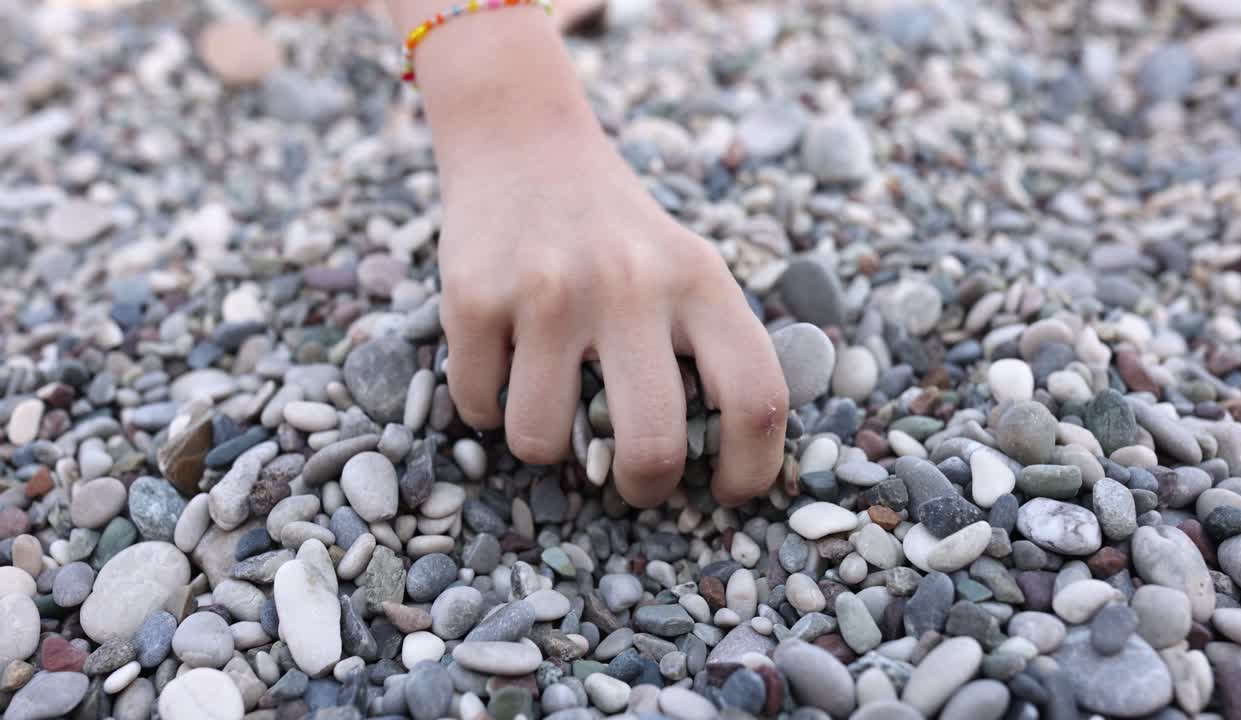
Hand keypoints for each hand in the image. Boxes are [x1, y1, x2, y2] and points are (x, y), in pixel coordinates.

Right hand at [438, 132, 787, 507]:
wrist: (523, 143)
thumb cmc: (618, 233)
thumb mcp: (688, 267)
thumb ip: (710, 347)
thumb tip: (719, 464)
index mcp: (700, 281)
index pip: (755, 397)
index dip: (752, 468)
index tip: (728, 492)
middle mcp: (630, 284)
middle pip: (652, 445)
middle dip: (642, 489)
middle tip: (632, 482)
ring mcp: (548, 290)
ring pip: (541, 442)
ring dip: (545, 444)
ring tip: (551, 400)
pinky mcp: (474, 295)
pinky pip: (478, 408)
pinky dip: (487, 408)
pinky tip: (501, 365)